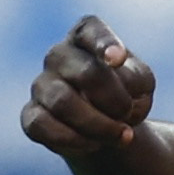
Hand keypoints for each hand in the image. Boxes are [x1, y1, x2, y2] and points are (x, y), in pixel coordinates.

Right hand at [23, 15, 153, 157]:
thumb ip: (135, 78)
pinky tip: (93, 144)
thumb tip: (115, 82)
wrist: (107, 128)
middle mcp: (58, 55)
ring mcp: (41, 85)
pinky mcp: (31, 115)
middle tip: (128, 114)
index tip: (117, 59)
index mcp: (86, 37)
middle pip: (85, 73)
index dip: (104, 43)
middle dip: (114, 100)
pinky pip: (43, 126)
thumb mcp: (142, 84)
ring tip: (120, 135)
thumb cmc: (125, 95)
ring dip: (98, 125)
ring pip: (63, 102)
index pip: (90, 30)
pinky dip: (75, 140)